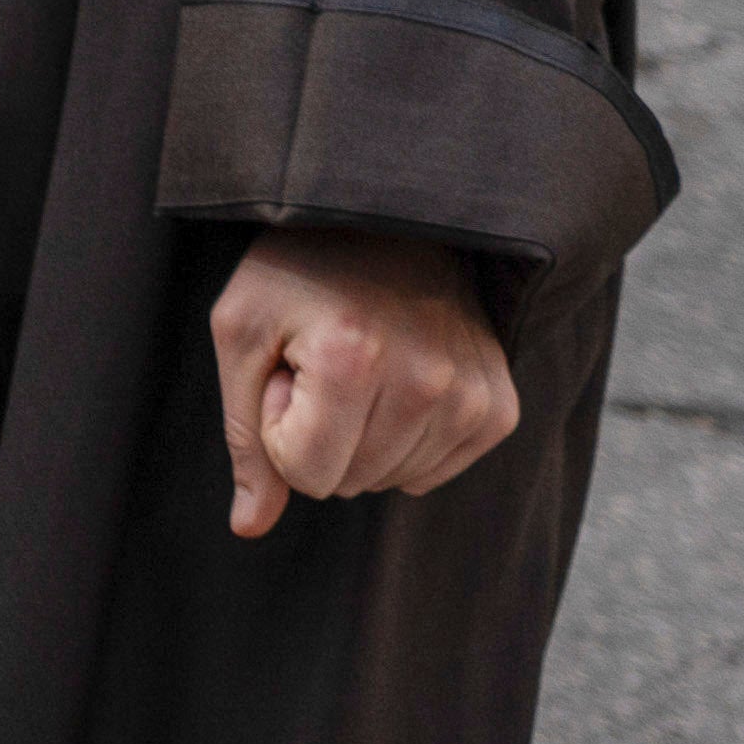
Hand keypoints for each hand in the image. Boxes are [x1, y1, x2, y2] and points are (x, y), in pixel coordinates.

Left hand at [210, 226, 520, 536]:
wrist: (387, 216)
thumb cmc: (297, 269)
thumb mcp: (243, 332)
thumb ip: (245, 437)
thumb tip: (250, 526)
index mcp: (352, 358)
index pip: (307, 475)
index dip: (281, 427)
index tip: (291, 365)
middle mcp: (426, 378)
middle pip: (351, 482)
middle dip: (322, 432)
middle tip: (326, 358)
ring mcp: (472, 391)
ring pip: (395, 480)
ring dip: (366, 436)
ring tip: (365, 362)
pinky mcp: (500, 403)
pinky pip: (438, 470)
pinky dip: (409, 441)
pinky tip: (401, 381)